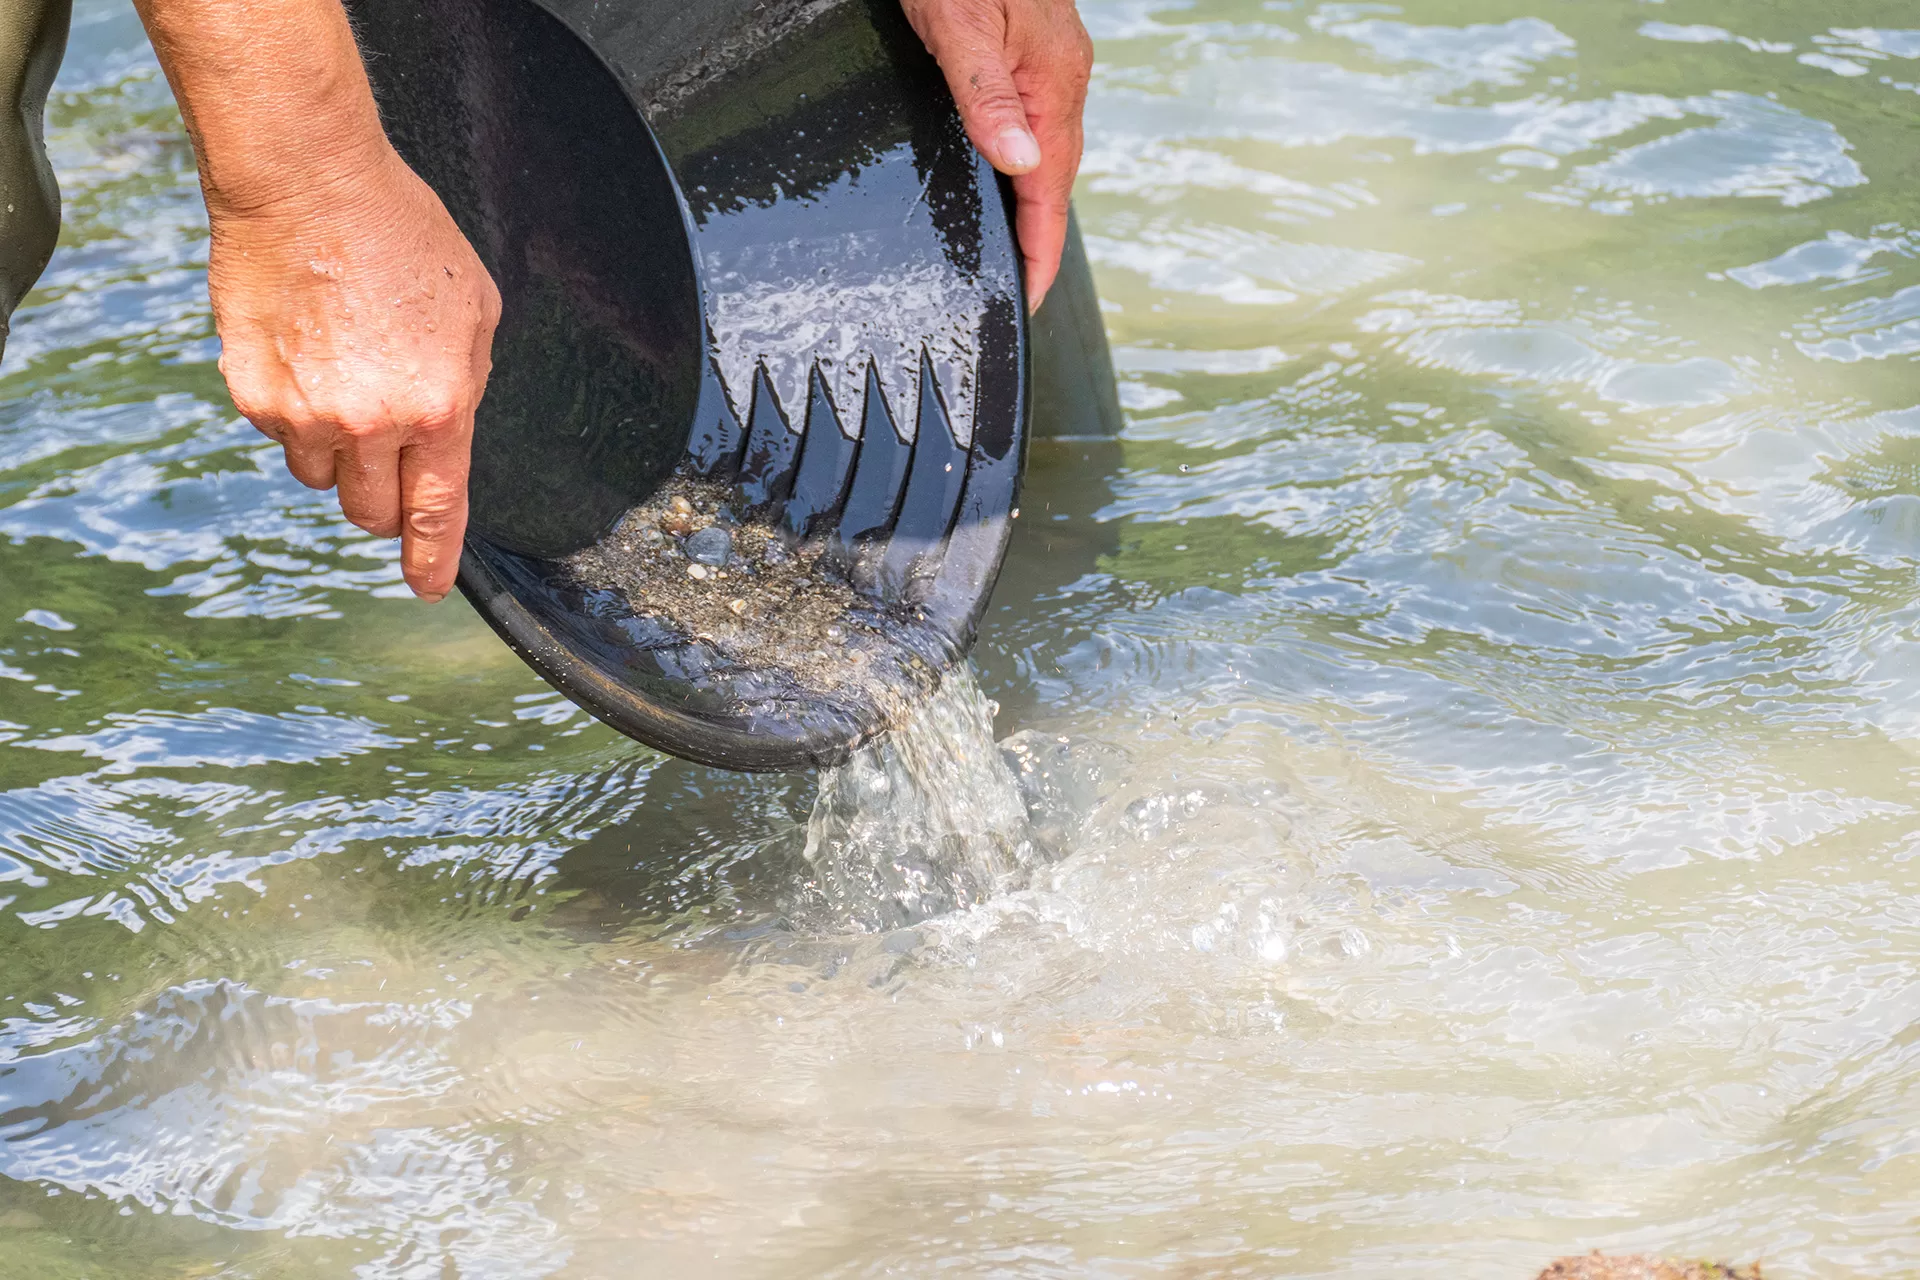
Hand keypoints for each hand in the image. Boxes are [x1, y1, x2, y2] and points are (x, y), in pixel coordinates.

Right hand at [206, 150, 500, 601]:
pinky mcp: (252, 393)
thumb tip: (449, 434)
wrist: (308, 183)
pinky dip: (297, 415)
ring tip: (347, 383)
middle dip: (386, 503)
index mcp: (438, 408)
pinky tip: (309, 356)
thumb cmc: (402, 236)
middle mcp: (370, 424)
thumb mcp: (474, 313)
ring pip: (322, 479)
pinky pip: (280, 436)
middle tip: (389, 463)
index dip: (432, 559)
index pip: (436, 511)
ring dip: (339, 456)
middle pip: (372, 512)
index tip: (425, 586)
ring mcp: (304, 414)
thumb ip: (465, 386)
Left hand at [901, 0, 1093, 310]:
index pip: (1050, 189)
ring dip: (1032, 200)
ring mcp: (1045, 58)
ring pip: (1044, 146)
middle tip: (1020, 289)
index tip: (1029, 298)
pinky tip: (1002, 170)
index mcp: (1053, 78)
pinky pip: (1030, 117)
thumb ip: (986, 95)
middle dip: (1039, 237)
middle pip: (1054, 174)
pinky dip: (1021, 159)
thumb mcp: (957, 25)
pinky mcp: (1025, 43)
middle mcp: (1058, 73)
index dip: (1039, 250)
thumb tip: (1020, 162)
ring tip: (1015, 248)